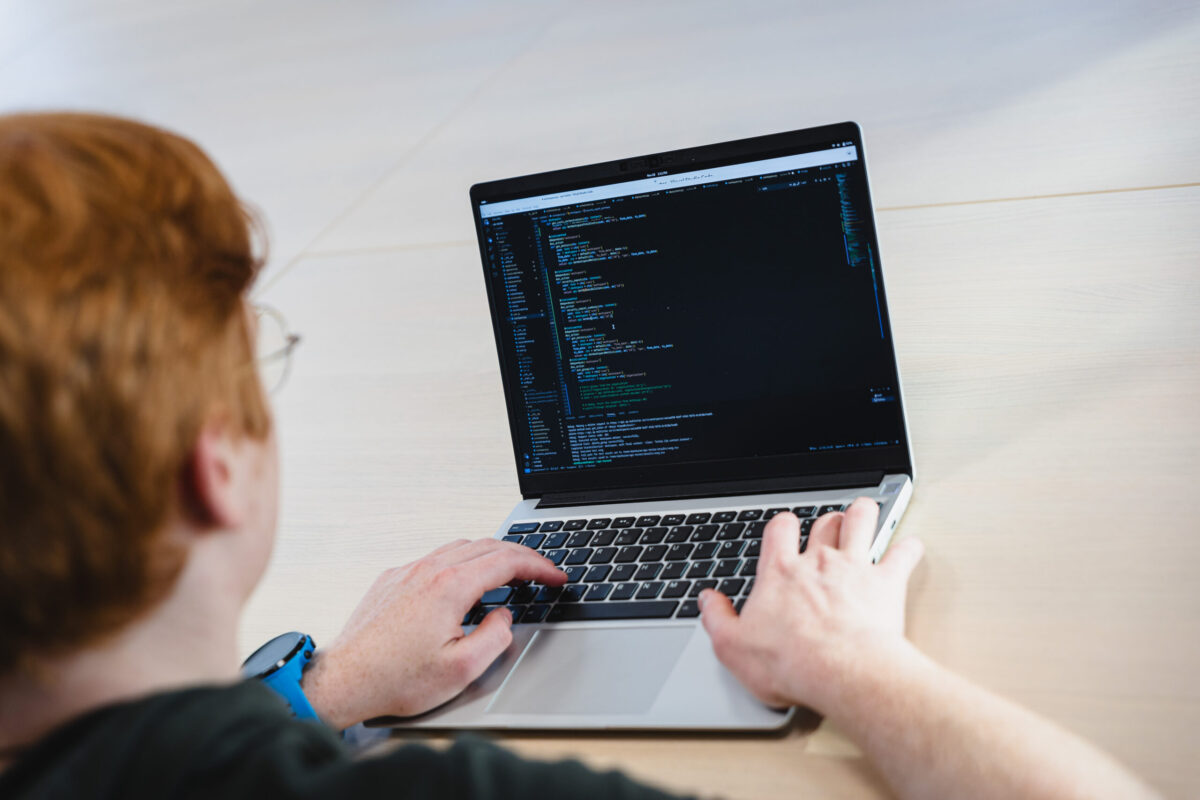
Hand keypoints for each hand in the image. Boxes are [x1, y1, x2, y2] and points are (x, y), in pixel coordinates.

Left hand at [301, 538, 565, 727]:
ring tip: (508, 575)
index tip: (555, 575)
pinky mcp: (391, 580)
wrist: (344, 681)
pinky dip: (461, 563)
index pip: (508, 560)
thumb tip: (505, 618)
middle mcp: (428, 570)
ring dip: (491, 556)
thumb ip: (496, 637)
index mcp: (450, 586)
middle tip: (540, 574)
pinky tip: (464, 583)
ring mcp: (407, 572)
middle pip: (486, 546)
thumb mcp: (462, 668)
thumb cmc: (394, 678)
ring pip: (459, 548)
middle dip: (520, 557)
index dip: (539, 566)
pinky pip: (434, 559)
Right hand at [699, 496, 923, 712]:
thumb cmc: (792, 662)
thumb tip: (706, 601)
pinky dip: (908, 547)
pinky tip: (909, 547)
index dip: (782, 525)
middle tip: (828, 528)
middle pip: (824, 522)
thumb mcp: (734, 647)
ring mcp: (855, 567)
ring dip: (863, 515)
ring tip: (864, 515)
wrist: (842, 672)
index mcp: (780, 572)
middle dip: (827, 521)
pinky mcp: (886, 582)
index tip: (785, 530)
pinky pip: (903, 553)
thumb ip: (717, 619)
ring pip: (861, 520)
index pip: (779, 528)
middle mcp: (818, 561)